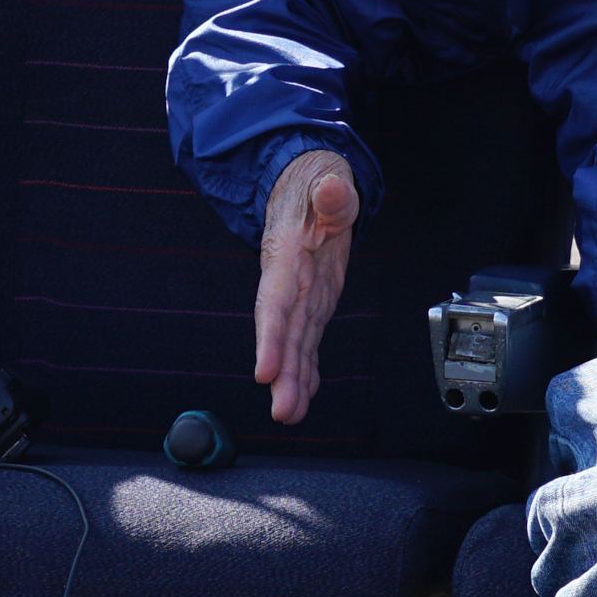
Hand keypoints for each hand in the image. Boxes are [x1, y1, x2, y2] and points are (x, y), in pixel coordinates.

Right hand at [251, 147, 361, 424]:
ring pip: (293, 344)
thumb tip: (332, 189)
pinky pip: (306, 340)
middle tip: (282, 412)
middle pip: (281, 334)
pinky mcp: (312, 302)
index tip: (264, 372)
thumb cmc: (316, 183)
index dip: (268, 339)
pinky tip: (304, 395)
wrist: (306, 185)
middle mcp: (288, 282)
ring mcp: (300, 295)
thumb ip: (331, 191)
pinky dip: (305, 369)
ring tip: (291, 415)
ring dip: (292, 381)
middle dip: (280, 375)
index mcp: (287, 256)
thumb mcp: (327, 180)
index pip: (275, 303)